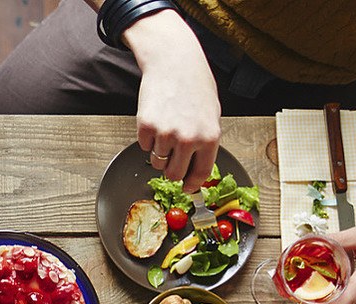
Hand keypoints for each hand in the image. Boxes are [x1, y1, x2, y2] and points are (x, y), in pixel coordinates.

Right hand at [125, 10, 220, 191]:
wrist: (174, 63)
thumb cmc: (195, 86)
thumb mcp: (211, 115)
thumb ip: (205, 142)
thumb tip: (196, 169)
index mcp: (209, 137)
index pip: (200, 173)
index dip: (192, 185)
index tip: (187, 188)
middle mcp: (188, 139)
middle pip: (174, 174)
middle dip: (172, 170)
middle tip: (172, 158)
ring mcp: (166, 133)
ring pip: (157, 162)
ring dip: (160, 152)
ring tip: (166, 130)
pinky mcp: (146, 126)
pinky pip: (144, 147)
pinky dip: (148, 139)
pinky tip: (157, 120)